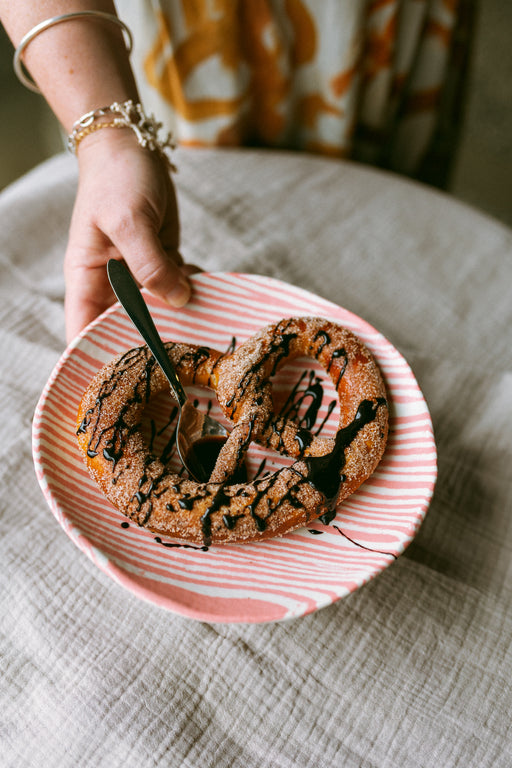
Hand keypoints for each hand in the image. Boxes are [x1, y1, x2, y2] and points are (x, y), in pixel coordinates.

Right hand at [64, 128, 197, 342]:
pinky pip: (177, 290)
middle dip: (152, 344)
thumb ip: (151, 264)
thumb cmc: (116, 179)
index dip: (99, 358)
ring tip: (204, 328)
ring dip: (179, 319)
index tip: (129, 380)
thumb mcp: (129, 220)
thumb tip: (177, 299)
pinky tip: (209, 293)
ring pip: (158, 312)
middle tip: (182, 359)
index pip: (84, 331)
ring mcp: (137, 277)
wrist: (133, 147)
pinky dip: (192, 293)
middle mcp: (111, 286)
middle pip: (126, 330)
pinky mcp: (160, 264)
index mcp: (87, 281)